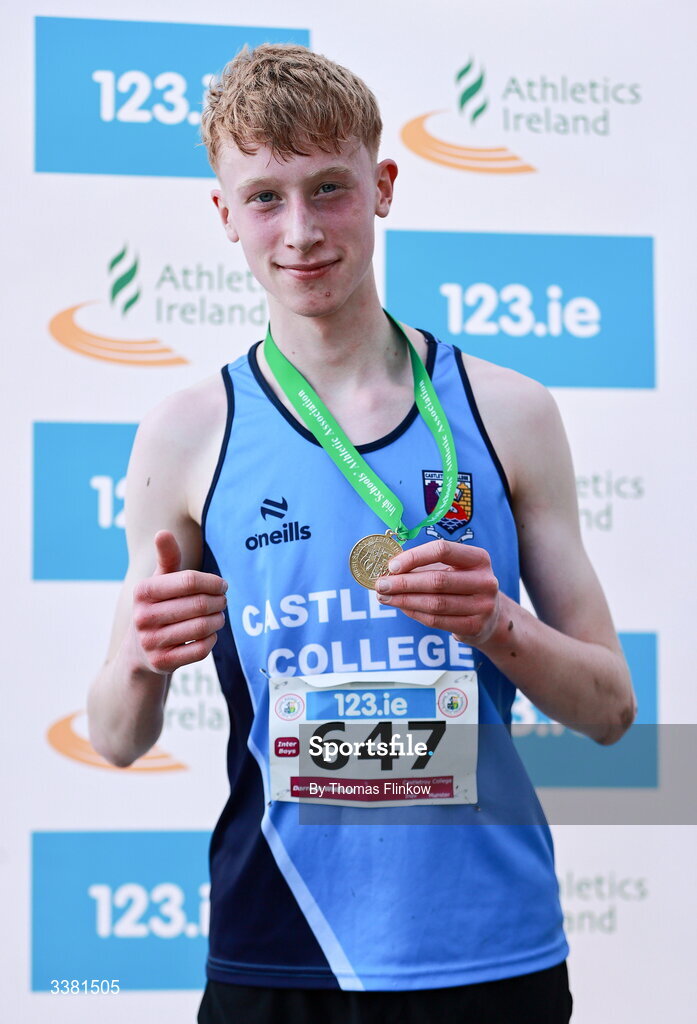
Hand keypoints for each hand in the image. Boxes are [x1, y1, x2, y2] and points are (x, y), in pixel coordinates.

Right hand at [130, 530, 228, 673]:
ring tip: (219, 615)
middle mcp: (142, 617)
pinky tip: (210, 634)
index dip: (213, 582)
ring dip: (218, 620)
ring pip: (202, 627)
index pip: (189, 581)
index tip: (222, 585)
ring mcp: (151, 642)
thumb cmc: (157, 607)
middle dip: (219, 601)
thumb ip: (166, 557)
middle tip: (224, 601)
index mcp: (142, 592)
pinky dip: (211, 640)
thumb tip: (163, 532)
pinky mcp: (162, 663)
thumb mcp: (159, 581)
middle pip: (198, 604)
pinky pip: (200, 649)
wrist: (138, 653)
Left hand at [375, 538, 500, 645]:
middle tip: (381, 585)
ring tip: (385, 598)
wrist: (492, 617)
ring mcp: (483, 606)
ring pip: (435, 603)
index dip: (414, 557)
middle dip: (404, 583)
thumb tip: (389, 570)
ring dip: (405, 600)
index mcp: (479, 558)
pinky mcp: (475, 627)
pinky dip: (415, 613)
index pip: (442, 550)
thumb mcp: (452, 569)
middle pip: (437, 580)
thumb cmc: (462, 585)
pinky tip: (401, 608)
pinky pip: (436, 621)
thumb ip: (425, 566)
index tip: (392, 566)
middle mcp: (485, 581)